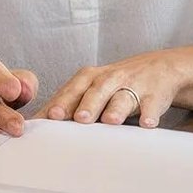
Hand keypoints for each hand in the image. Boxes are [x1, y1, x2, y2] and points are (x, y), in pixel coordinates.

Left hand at [43, 51, 185, 128]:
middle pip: (96, 90)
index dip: (61, 103)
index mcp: (89, 78)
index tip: (50, 118)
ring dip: (116, 108)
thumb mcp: (90, 88)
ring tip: (110, 120)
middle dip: (87, 104)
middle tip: (79, 118)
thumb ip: (66, 104)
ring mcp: (133, 85)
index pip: (72, 90)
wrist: (159, 68)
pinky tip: (147, 123)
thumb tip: (33, 124)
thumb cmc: (114, 84)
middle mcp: (109, 79)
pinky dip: (149, 113)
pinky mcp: (154, 94)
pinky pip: (151, 105)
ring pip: (123, 96)